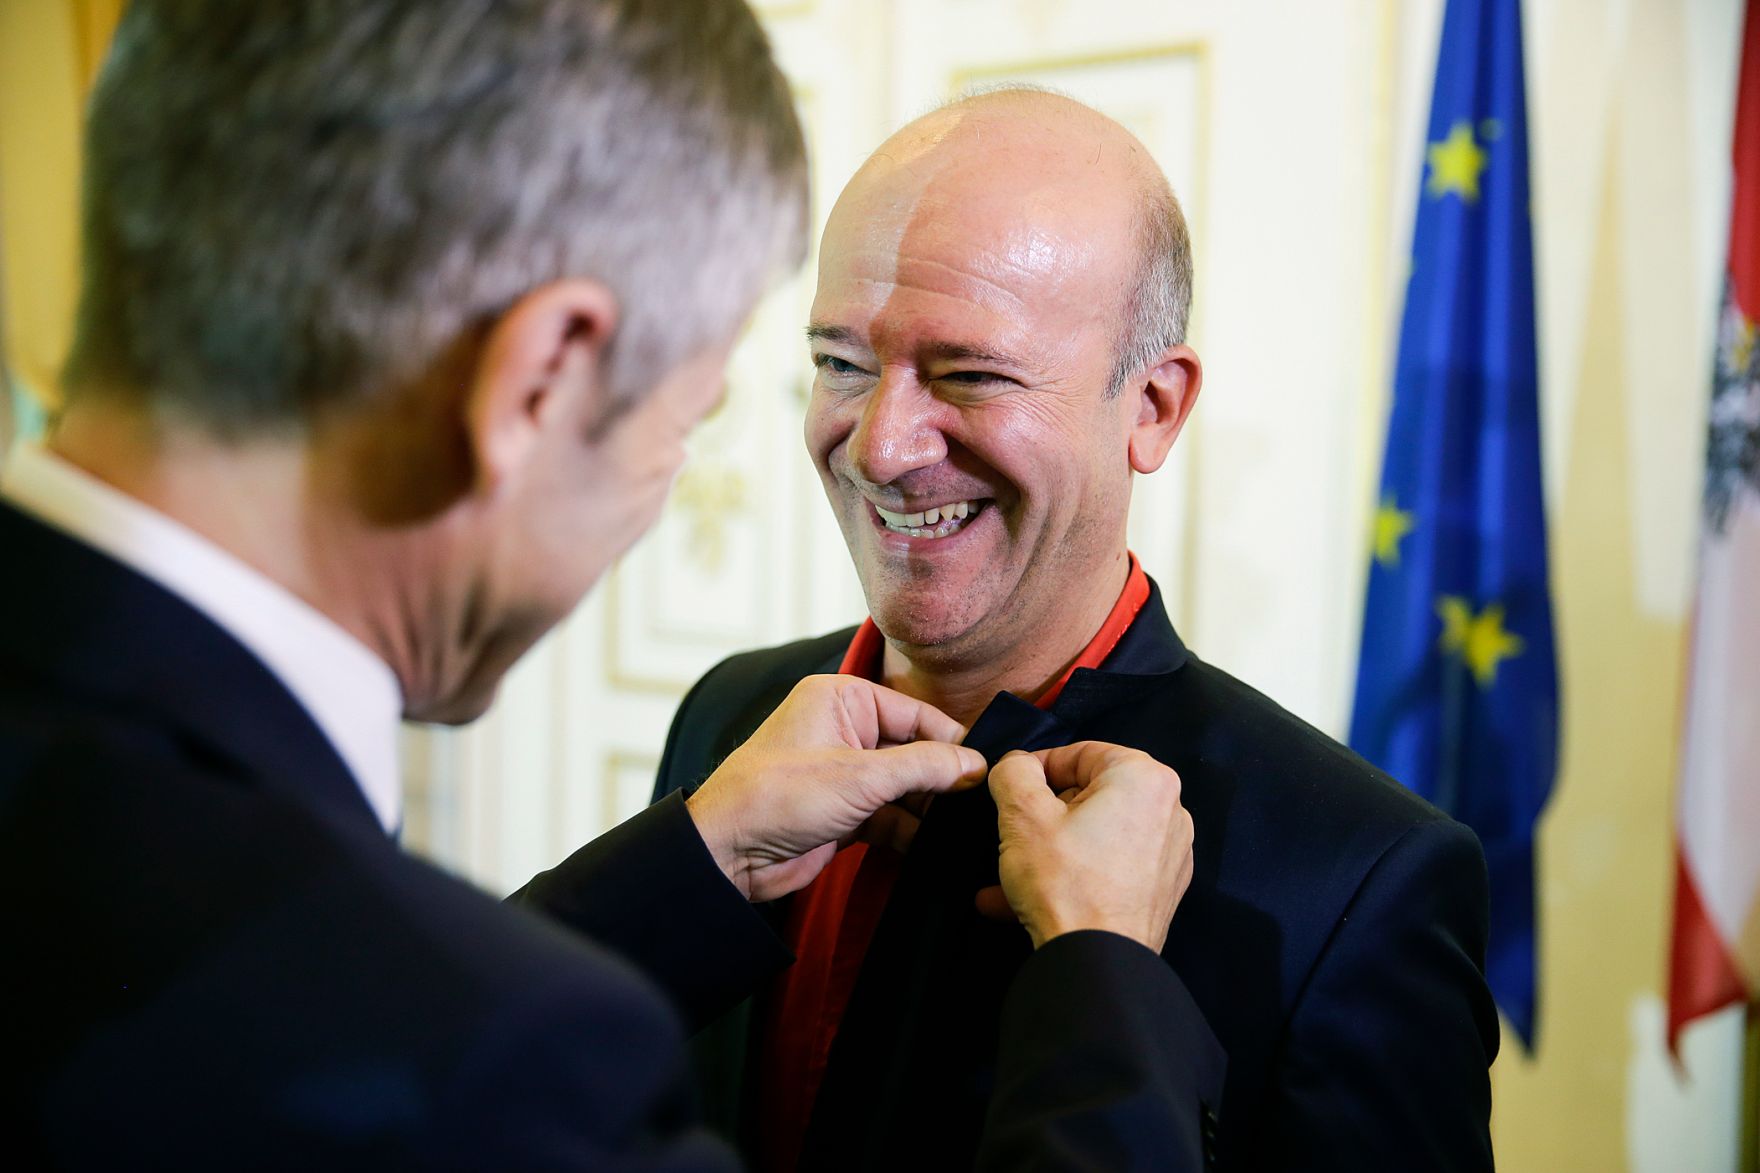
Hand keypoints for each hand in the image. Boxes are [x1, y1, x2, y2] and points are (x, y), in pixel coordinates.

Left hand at [686, 675, 987, 901]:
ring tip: (965, 830)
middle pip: (914, 751)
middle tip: (982, 804)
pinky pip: (890, 817)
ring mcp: (844, 774)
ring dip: (930, 810)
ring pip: (905, 788)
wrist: (727, 853)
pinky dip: (911, 833)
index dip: (954, 742)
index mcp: (842, 700)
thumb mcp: (861, 776)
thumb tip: (975, 765)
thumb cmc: (776, 796)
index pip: (916, 714)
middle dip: (944, 779)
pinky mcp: (843, 813)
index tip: (990, 768)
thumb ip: (925, 767)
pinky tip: (936, 848)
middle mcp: (843, 730)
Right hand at [978, 743, 1193, 951]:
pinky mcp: (1161, 890)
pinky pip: (1108, 868)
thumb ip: (1014, 771)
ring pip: (1095, 835)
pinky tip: (1026, 901)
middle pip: (1091, 795)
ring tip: (1008, 874)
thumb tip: (1017, 766)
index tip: (1010, 789)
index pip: (1079, 753)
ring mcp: (1169, 854)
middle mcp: (1169, 810)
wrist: (1098, 965)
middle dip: (1044, 814)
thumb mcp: (1022, 813)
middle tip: (1011, 833)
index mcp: (1144, 778)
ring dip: (1050, 850)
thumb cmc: (1065, 883)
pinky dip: (1073, 876)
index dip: (1036, 768)